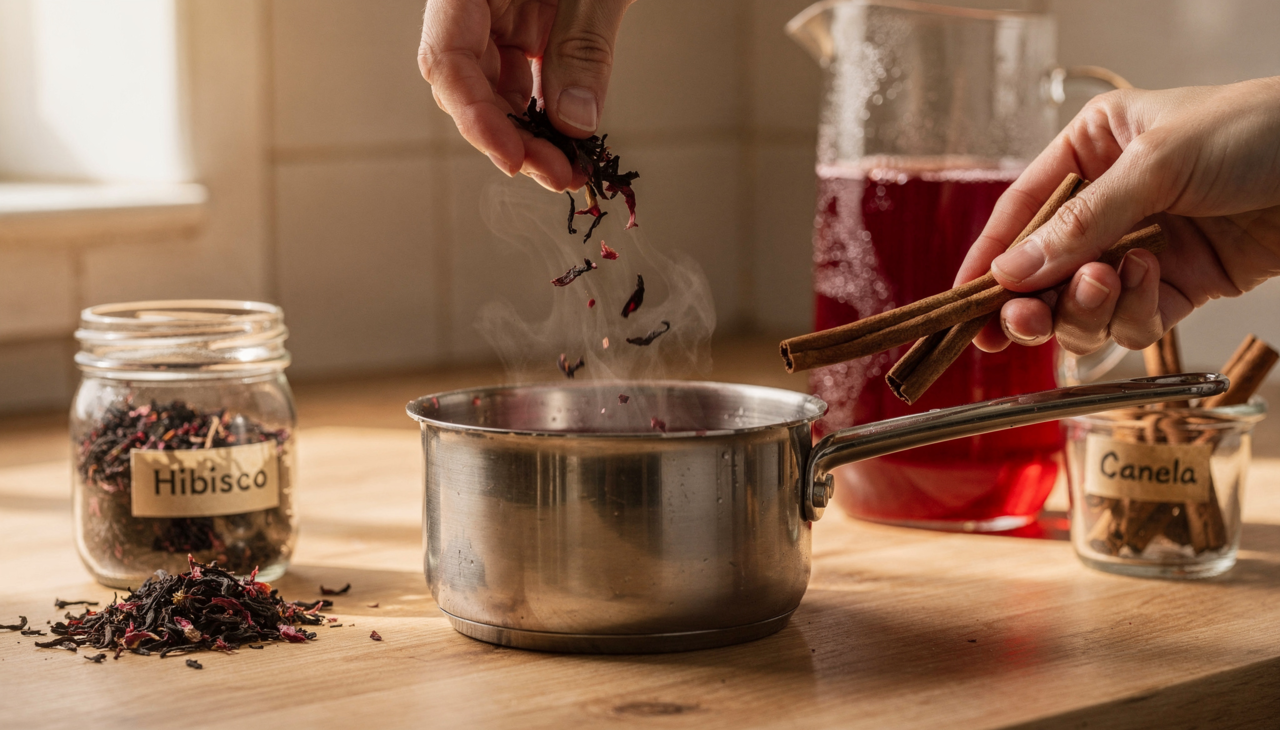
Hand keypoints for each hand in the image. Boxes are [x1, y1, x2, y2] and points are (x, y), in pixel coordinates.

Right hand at [418, 0, 633, 190]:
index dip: (475, 116)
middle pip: (469, 86)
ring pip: (497, 92)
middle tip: (557, 176)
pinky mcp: (527, 29)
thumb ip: (583, 47)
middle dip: (509, 138)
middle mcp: (473, 4)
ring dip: (529, 138)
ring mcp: (498, 17)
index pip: (446, 58)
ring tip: (568, 171)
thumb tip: (575, 125)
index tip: (513, 158)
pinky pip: (525, 82)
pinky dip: (546, 116)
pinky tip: (569, 145)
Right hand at [955, 77, 1279, 354]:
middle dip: (1034, 300)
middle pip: (1043, 271)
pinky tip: (1154, 280)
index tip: (963, 303)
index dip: (989, 259)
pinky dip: (1132, 312)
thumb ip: (1082, 224)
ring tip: (1109, 281)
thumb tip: (1011, 274)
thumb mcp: (1157, 165)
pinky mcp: (1177, 287)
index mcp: (1091, 150)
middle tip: (1024, 321)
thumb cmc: (1256, 131)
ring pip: (1082, 304)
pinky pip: (1131, 319)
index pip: (1020, 211)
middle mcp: (1109, 202)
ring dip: (1088, 306)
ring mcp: (1141, 248)